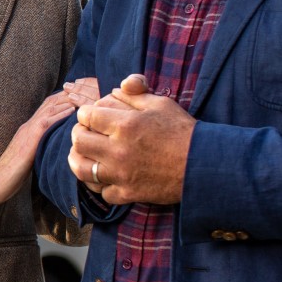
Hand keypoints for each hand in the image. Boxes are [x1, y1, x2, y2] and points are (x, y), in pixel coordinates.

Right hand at [0, 89, 77, 206]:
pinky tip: (73, 110)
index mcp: (28, 129)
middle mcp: (28, 125)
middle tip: (86, 88)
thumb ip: (41, 147)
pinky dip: (60, 114)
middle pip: (50, 102)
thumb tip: (56, 148)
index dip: (63, 98)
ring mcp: (28, 130)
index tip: (79, 94)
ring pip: (50, 107)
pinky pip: (47, 121)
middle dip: (69, 94)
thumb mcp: (30, 156)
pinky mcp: (30, 138)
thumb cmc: (13, 174)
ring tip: (84, 94)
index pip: (48, 107)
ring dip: (68, 99)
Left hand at [67, 74, 194, 204]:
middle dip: (79, 133)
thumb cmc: (182, 131)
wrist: (203, 164)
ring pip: (82, 170)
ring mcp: (121, 175)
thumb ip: (135, 92)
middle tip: (85, 132)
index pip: (87, 116)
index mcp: (125, 125)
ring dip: (79, 160)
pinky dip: (101, 185)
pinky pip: (102, 192)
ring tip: (83, 155)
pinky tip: (104, 177)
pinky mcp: (128, 194)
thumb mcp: (161, 103)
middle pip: (79, 141)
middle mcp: (117, 150)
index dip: (86, 114)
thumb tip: (115, 87)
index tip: (91, 116)